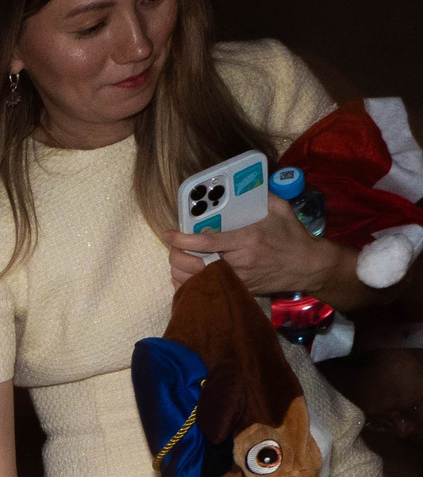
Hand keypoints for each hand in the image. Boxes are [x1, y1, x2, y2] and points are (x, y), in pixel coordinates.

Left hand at [164, 202, 348, 297]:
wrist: (307, 266)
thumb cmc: (293, 237)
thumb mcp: (280, 210)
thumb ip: (260, 197)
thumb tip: (244, 185)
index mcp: (246, 240)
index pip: (205, 244)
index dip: (181, 239)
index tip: (168, 233)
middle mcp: (238, 262)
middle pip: (193, 264)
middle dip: (175, 255)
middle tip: (172, 245)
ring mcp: (237, 279)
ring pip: (195, 280)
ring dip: (179, 270)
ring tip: (176, 257)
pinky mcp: (237, 290)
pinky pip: (205, 290)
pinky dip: (189, 284)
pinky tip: (185, 274)